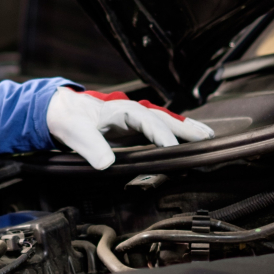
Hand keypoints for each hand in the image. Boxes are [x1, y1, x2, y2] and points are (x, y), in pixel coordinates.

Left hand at [46, 87, 214, 169]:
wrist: (63, 111)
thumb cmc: (70, 120)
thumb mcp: (75, 133)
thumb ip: (90, 147)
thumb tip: (107, 164)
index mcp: (120, 110)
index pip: (145, 120)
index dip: (159, 134)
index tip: (171, 149)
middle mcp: (133, 112)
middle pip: (164, 118)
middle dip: (185, 128)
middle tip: (207, 139)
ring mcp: (137, 120)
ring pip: (167, 122)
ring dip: (188, 129)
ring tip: (209, 138)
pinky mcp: (137, 129)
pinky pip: (162, 130)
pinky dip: (179, 134)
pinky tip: (193, 141)